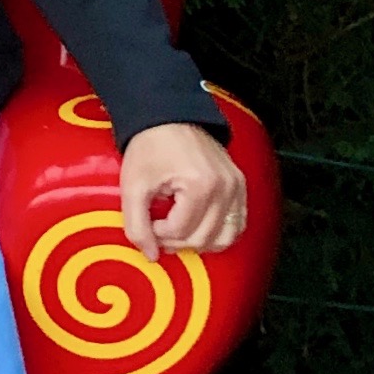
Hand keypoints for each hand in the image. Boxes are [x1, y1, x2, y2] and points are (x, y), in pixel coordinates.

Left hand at [119, 121, 247, 259]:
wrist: (167, 118)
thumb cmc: (150, 147)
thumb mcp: (133, 186)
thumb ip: (136, 225)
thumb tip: (151, 255)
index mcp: (201, 186)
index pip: (181, 232)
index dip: (158, 234)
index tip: (148, 221)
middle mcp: (226, 188)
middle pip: (204, 238)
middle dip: (176, 241)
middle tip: (159, 228)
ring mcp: (237, 187)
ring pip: (225, 237)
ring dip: (199, 241)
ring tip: (177, 229)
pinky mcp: (240, 186)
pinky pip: (238, 224)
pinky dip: (218, 232)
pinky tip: (197, 226)